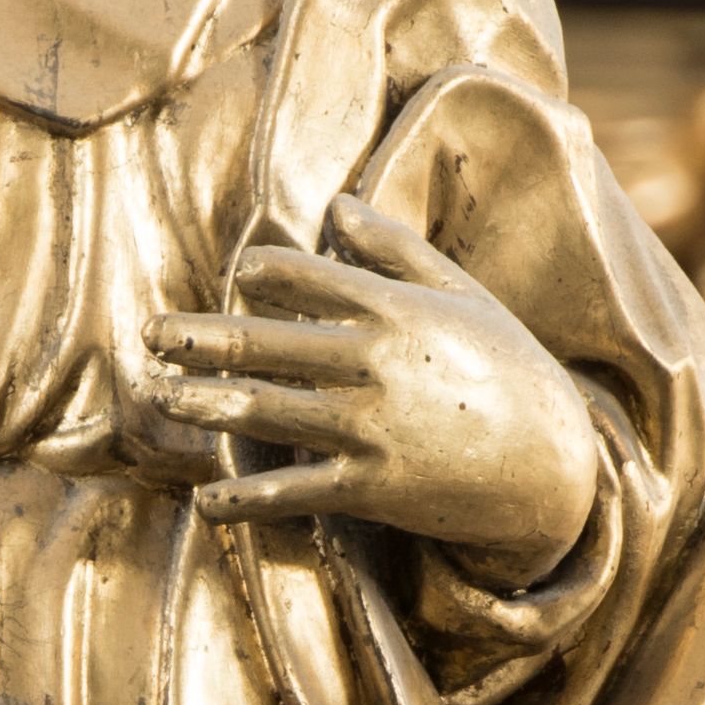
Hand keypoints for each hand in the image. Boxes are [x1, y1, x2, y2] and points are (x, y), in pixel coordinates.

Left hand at [145, 196, 598, 580]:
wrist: (554, 467)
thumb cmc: (510, 369)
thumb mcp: (462, 296)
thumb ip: (394, 250)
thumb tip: (335, 206)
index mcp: (393, 309)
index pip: (302, 277)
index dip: (263, 273)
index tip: (241, 276)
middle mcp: (372, 363)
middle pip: (264, 343)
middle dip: (200, 339)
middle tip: (150, 333)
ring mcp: (367, 427)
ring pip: (263, 410)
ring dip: (203, 404)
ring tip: (160, 396)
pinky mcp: (369, 488)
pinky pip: (291, 491)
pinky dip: (245, 498)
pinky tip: (207, 499)